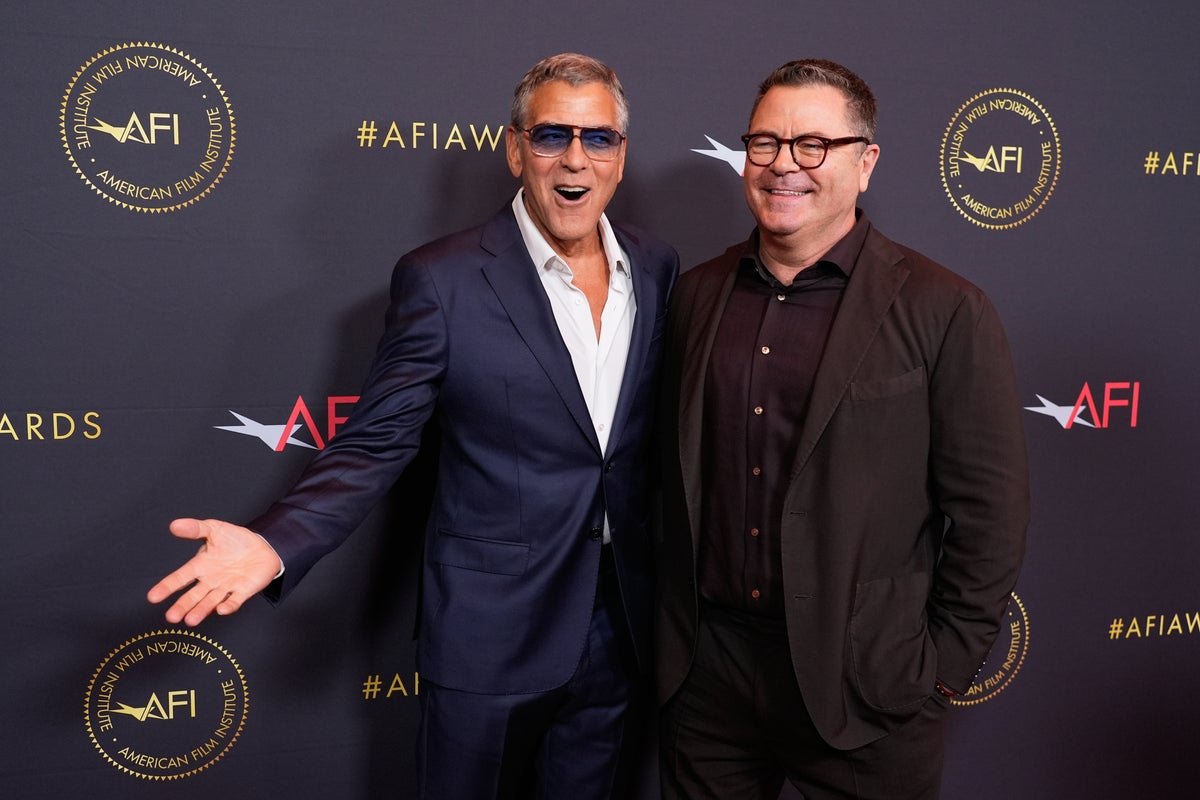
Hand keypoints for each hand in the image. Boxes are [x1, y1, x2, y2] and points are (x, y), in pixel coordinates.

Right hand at [147, 518, 281, 625]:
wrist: (263, 546)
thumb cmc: (235, 540)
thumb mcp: (214, 529)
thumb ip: (195, 529)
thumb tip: (174, 525)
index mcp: (201, 566)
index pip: (180, 578)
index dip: (167, 586)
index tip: (152, 597)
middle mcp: (211, 580)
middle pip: (194, 595)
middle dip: (183, 606)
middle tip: (171, 618)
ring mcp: (227, 587)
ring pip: (211, 601)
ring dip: (201, 610)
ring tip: (191, 621)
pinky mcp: (244, 591)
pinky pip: (235, 600)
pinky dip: (228, 606)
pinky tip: (221, 610)